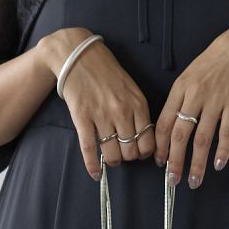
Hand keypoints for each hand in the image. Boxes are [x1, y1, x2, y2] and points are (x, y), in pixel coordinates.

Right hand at [38, 28, 156, 178]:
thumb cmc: (106, 71)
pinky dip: (93, 165)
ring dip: (114, 162)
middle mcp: (122, 111)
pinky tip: (96, 174)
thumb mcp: (131, 88)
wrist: (78, 55)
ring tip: (111, 160)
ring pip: (113, 153)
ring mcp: (102, 115)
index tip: (140, 153)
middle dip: (129, 158)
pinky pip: (90, 149)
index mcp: (138, 104)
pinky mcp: (82, 118)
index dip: (145, 153)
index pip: (149, 141)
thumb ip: (138, 111)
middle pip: (132, 151)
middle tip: (124, 155)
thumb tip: (142, 137)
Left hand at [154, 21, 228, 188]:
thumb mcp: (191, 73)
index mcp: (180, 87)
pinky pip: (226, 132)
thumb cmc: (216, 60)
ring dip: (197, 163)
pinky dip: (222, 150)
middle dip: (174, 161)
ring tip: (194, 181)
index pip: (165, 122)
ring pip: (202, 138)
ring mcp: (216, 99)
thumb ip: (180, 98)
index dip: (160, 146)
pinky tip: (218, 165)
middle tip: (172, 181)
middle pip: (180, 134)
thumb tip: (170, 127)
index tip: (160, 163)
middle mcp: (195, 94)